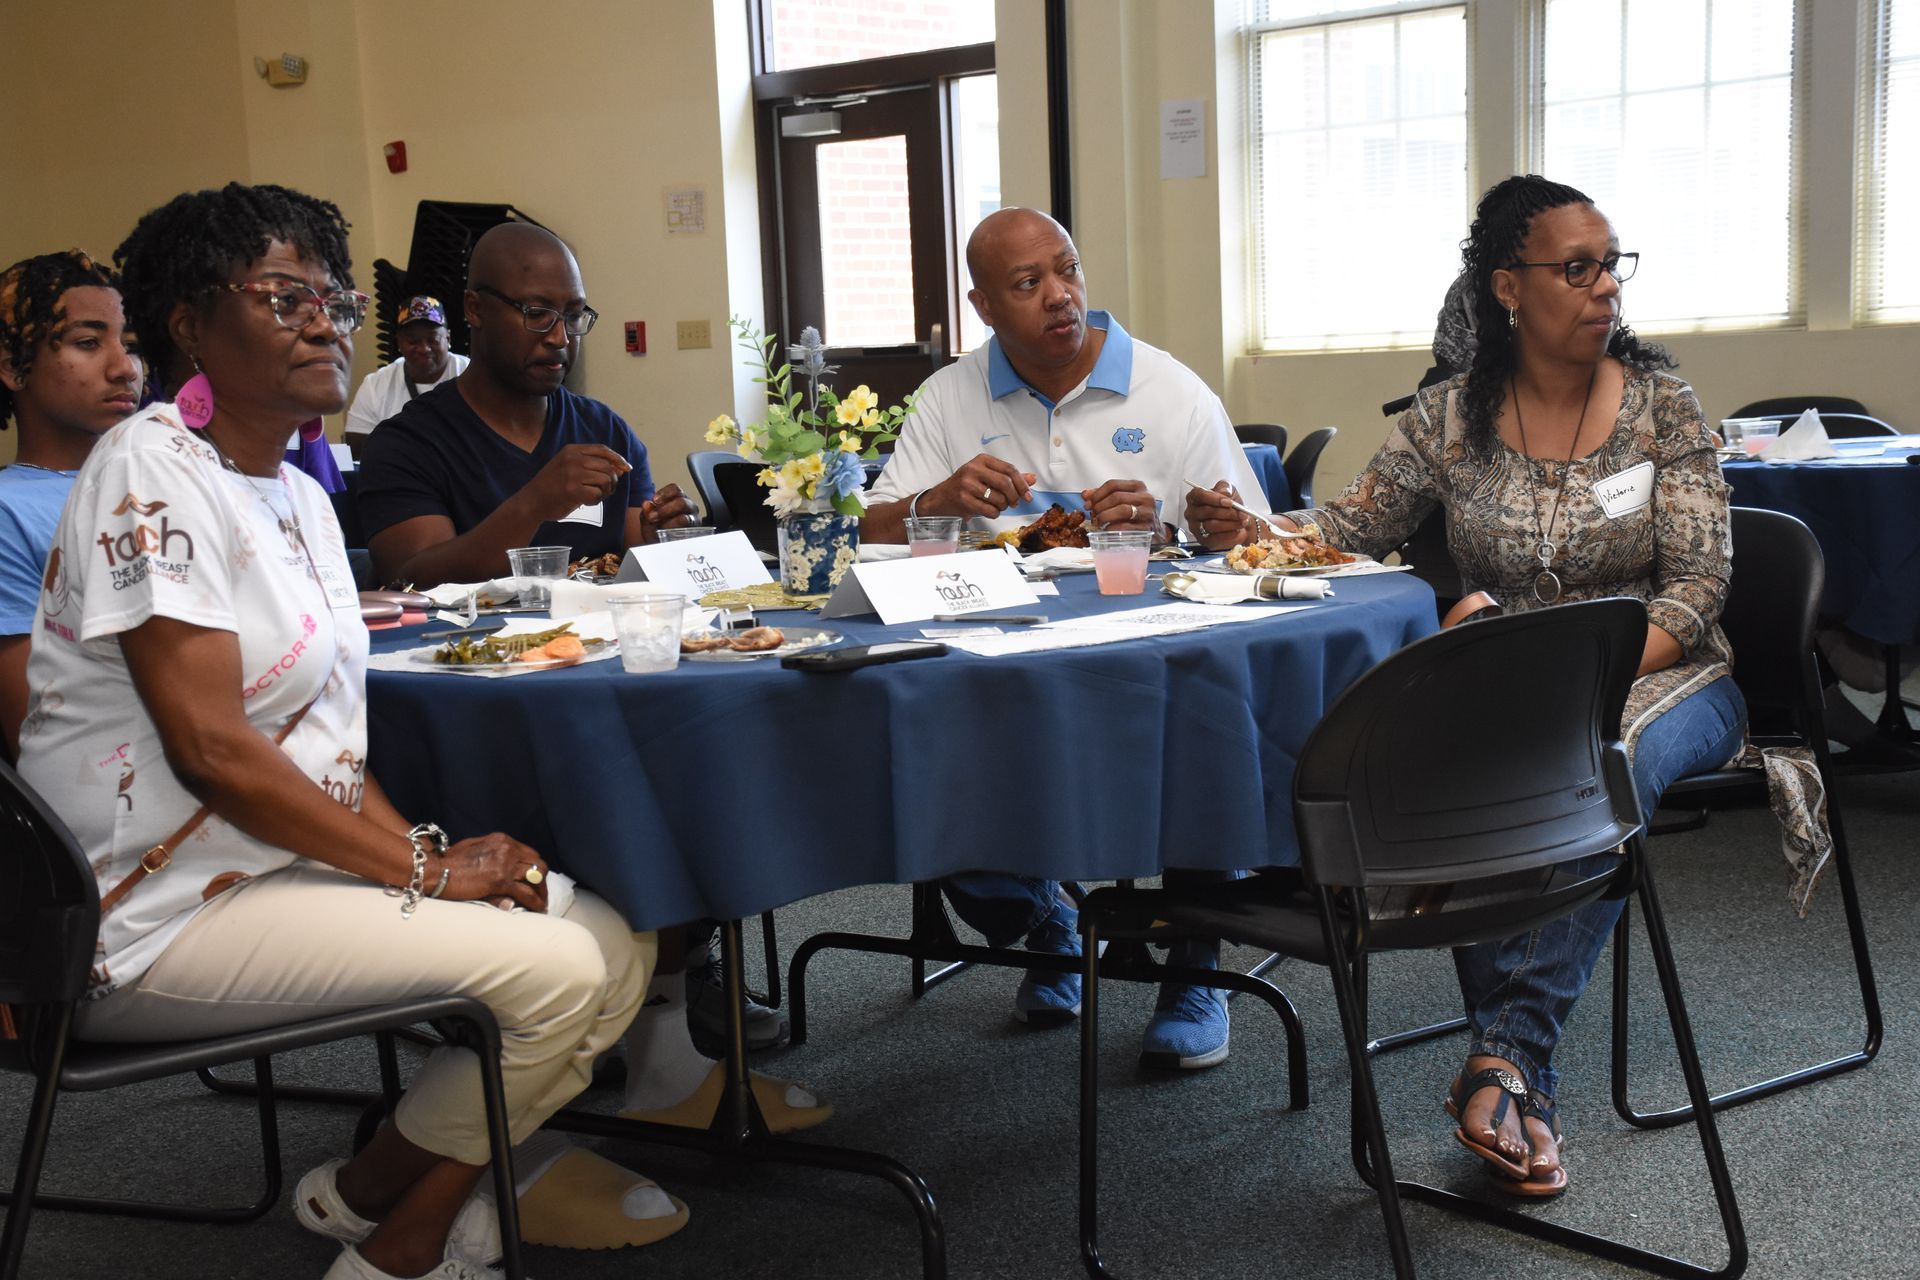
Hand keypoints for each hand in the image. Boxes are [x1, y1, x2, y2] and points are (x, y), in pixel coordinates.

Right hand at [439, 832, 550, 912]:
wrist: (436, 870)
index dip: (534, 867)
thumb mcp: (474, 850)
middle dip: (541, 879)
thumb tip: (504, 871)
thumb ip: (493, 857)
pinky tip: (536, 909)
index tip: (534, 878)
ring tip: (541, 904)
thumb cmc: (449, 861)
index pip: (528, 853)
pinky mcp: (501, 881)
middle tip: (541, 893)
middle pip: (537, 864)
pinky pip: (526, 893)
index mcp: (502, 840)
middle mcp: (508, 849)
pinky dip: (534, 902)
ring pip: (536, 877)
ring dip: (541, 892)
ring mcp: (506, 864)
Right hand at [522, 445, 631, 520]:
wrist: (532, 501)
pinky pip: (598, 494)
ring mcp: (572, 473)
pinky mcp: (572, 490)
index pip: (602, 449)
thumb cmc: (553, 486)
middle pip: (607, 466)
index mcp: (571, 450)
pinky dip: (596, 501)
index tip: (627, 468)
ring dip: (606, 491)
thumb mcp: (569, 468)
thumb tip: (622, 468)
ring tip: (595, 496)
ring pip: (605, 479)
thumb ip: (593, 466)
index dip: (618, 458)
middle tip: (605, 491)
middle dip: (612, 480)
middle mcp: (572, 459)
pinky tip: (587, 502)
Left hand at [638, 482, 697, 541]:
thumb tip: (646, 504)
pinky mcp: (695, 534)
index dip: (665, 493)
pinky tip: (667, 535)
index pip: (675, 490)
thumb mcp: (648, 521)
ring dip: (669, 523)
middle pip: (682, 502)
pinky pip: (686, 533)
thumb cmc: (657, 532)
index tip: (654, 500)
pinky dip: (674, 534)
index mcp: (678, 498)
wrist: (661, 548)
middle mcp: (689, 508)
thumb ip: (647, 513)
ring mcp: (693, 521)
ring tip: (660, 528)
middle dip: (665, 509)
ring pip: (685, 518)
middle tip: (653, 517)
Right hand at [920, 455, 1036, 518]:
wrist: (942, 497)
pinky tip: (990, 511)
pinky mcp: (963, 499)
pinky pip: (989, 510)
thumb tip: (1032, 478)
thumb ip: (1010, 477)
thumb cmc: (967, 485)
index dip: (1022, 484)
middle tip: (1015, 503)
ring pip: (998, 499)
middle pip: (1005, 483)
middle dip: (1014, 496)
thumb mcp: (988, 476)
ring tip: (998, 506)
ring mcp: (967, 484)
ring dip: (1003, 506)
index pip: (1009, 469)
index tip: (1028, 495)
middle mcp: (973, 469)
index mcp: (982, 460)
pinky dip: (995, 514)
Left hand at [1082, 479, 1156, 532]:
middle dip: (1100, 506)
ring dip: (1105, 516)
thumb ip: (1103, 496)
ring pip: (1122, 510)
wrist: (1155, 531)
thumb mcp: (1123, 500)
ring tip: (1097, 522)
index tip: (1088, 503)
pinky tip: (1105, 530)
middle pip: (1116, 497)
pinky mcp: (1146, 528)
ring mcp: (1147, 513)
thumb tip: (1085, 495)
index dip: (1097, 493)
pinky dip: (1111, 528)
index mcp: (1138, 486)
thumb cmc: (1135, 513)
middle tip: (1092, 514)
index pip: (1113, 484)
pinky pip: (1125, 527)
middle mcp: (1145, 497)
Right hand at [1185, 481, 1255, 550]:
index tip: (1229, 502)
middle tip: (1241, 513)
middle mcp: (1192, 513)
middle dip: (1227, 512)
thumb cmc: (1229, 505)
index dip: (1214, 498)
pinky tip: (1237, 530)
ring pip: (1212, 526)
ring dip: (1230, 523)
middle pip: (1207, 511)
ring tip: (1242, 521)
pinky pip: (1216, 538)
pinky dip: (1230, 534)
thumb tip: (1225, 492)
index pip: (1198, 495)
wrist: (1238, 520)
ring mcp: (1196, 528)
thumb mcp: (1229, 490)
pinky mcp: (1204, 541)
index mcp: (1194, 498)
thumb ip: (1225, 487)